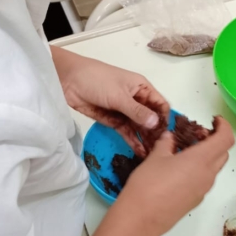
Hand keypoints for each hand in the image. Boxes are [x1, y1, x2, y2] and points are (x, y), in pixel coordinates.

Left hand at [51, 47, 168, 155]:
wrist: (69, 81)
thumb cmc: (97, 80)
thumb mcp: (118, 95)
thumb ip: (137, 111)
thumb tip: (156, 124)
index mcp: (142, 88)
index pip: (160, 104)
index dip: (164, 119)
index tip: (166, 135)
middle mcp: (137, 100)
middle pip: (151, 118)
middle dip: (156, 133)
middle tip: (160, 151)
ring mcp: (125, 112)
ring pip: (140, 128)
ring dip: (146, 140)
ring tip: (152, 156)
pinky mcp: (114, 121)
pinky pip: (127, 133)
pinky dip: (133, 142)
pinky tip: (141, 153)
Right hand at [115, 117, 234, 235]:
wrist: (141, 219)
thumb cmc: (148, 183)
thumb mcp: (155, 157)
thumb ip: (166, 143)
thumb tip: (170, 138)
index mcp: (201, 160)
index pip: (226, 139)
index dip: (224, 126)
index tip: (214, 120)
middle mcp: (208, 175)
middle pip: (223, 153)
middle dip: (214, 140)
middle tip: (195, 135)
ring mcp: (203, 190)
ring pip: (213, 168)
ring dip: (206, 156)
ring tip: (183, 151)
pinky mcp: (195, 201)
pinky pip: (203, 180)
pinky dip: (198, 169)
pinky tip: (177, 169)